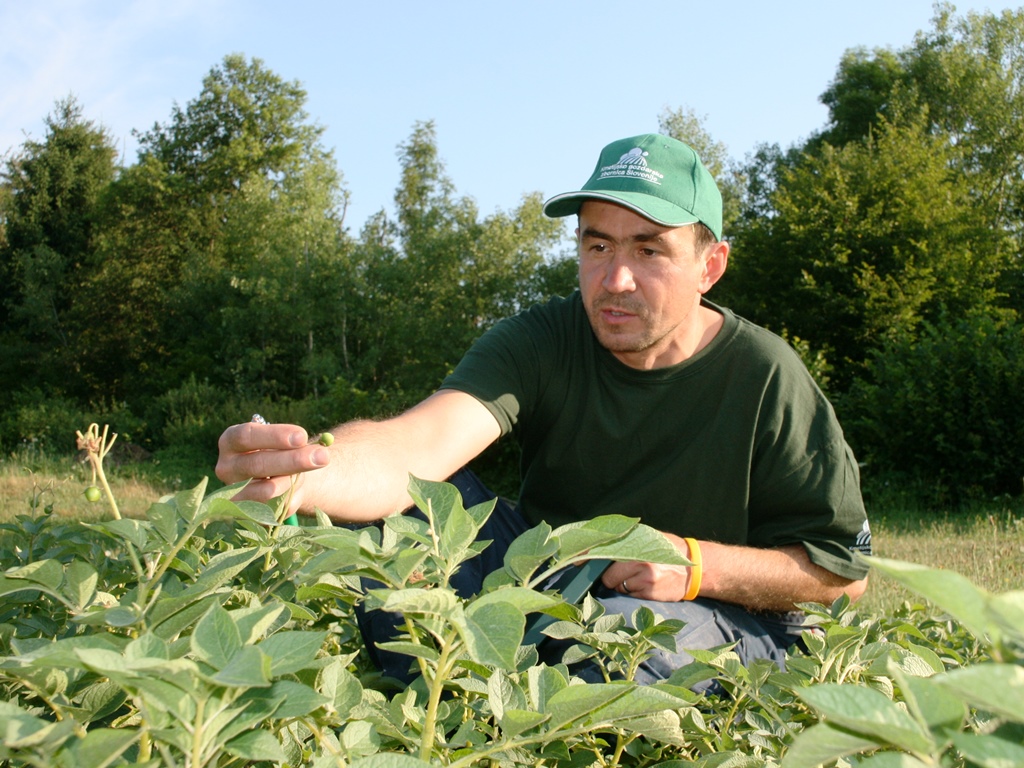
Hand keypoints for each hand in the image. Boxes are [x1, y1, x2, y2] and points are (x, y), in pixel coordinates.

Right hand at [215, 421, 331, 504]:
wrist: (277, 477)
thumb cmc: (280, 452)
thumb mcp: (284, 443)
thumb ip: (295, 446)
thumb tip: (317, 454)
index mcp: (231, 441)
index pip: (247, 436)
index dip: (275, 436)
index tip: (303, 437)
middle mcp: (226, 467)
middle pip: (257, 464)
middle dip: (293, 460)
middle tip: (322, 456)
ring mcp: (232, 494)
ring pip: (265, 491)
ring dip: (292, 482)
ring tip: (304, 475)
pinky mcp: (245, 516)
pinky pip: (274, 510)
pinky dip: (292, 499)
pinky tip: (295, 491)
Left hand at [600, 532, 695, 601]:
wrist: (694, 569)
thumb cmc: (668, 550)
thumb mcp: (649, 538)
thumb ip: (627, 540)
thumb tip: (600, 543)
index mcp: (636, 546)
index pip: (605, 555)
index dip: (593, 560)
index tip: (584, 562)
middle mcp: (639, 562)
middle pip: (608, 577)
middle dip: (611, 577)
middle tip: (621, 573)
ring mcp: (645, 580)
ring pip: (619, 588)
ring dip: (623, 585)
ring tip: (637, 577)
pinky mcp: (650, 594)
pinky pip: (631, 595)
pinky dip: (634, 592)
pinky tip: (645, 585)